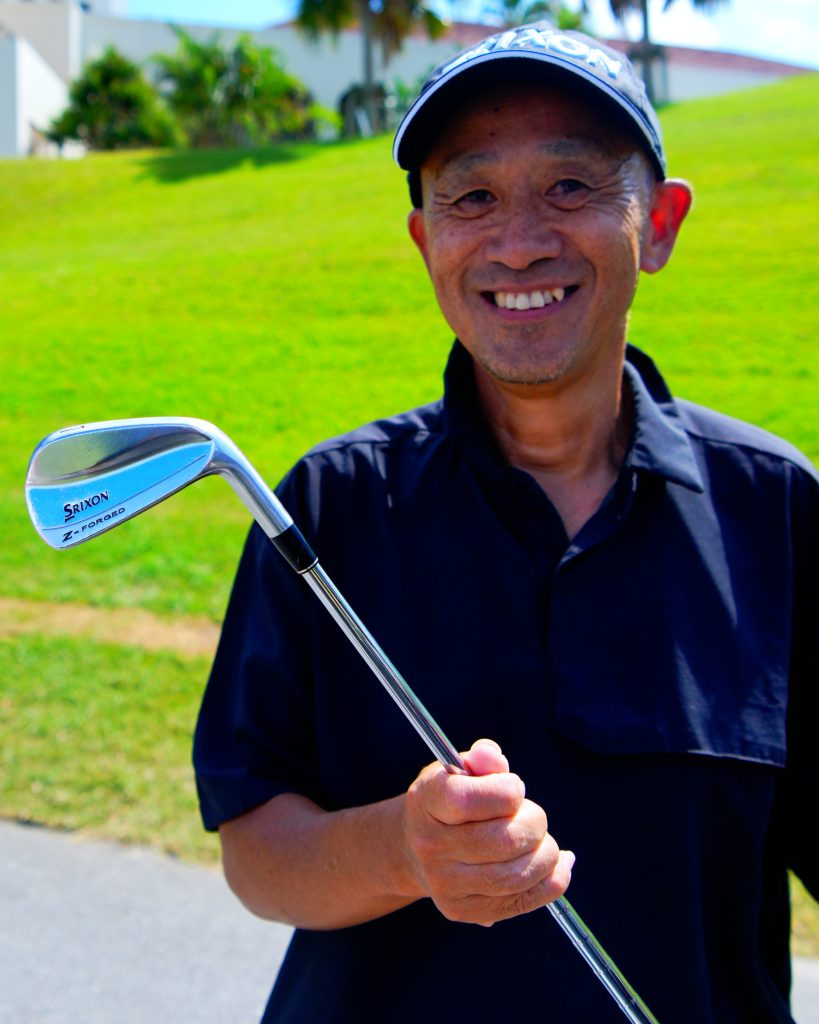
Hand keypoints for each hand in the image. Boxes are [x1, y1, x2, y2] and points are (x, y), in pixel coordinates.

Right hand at [401, 738, 573, 925]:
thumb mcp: (458, 770)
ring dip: (546, 855)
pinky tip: (557, 864)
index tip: (514, 788)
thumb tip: (493, 758)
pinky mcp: (464, 911)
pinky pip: (522, 902)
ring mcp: (446, 885)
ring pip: (516, 877)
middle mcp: (431, 847)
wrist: (414, 848)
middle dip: (535, 823)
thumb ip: (482, 759)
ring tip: (543, 841)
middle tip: (534, 816)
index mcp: (427, 802)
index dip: (506, 792)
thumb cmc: (448, 799)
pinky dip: (552, 882)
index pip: (468, 801)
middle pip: (503, 841)